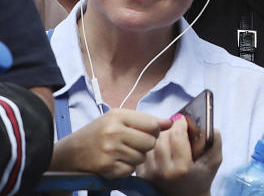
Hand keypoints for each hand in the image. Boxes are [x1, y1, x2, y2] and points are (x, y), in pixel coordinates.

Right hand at [50, 109, 170, 177]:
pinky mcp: (106, 167)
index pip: (152, 124)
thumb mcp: (119, 119)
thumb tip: (170, 123)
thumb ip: (145, 120)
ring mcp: (109, 151)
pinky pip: (131, 170)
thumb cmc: (98, 132)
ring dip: (136, 157)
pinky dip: (127, 168)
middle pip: (150, 142)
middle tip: (134, 144)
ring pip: (141, 157)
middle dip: (146, 145)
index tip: (147, 132)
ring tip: (123, 152)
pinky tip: (117, 161)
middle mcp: (113, 132)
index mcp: (118, 116)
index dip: (154, 130)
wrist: (69, 152)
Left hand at [140, 118, 221, 195]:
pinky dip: (153, 146)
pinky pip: (145, 151)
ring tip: (170, 139)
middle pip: (162, 136)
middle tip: (178, 129)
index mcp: (182, 168)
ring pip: (152, 142)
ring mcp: (149, 174)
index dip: (180, 122)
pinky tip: (162, 149)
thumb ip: (214, 139)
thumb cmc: (202, 176)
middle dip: (170, 129)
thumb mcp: (215, 159)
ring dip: (161, 136)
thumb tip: (202, 122)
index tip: (184, 119)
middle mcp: (163, 172)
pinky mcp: (141, 175)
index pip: (176, 134)